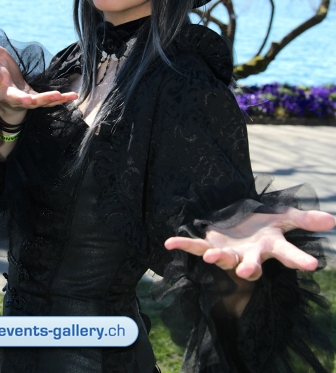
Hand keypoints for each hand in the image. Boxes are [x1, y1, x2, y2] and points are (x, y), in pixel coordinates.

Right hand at [0, 37, 77, 123]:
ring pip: (36, 102)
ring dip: (46, 99)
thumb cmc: (3, 71)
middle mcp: (10, 95)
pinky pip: (50, 102)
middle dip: (22, 100)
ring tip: (57, 95)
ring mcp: (25, 100)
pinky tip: (73, 95)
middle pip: (15, 98)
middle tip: (28, 101)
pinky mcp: (38, 101)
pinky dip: (61, 99)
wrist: (10, 91)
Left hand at [165, 208, 334, 281]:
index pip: (288, 255)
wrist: (239, 224)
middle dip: (249, 269)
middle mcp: (249, 255)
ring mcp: (229, 252)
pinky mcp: (210, 244)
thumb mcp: (284, 216)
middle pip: (251, 266)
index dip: (299, 260)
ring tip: (212, 256)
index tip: (312, 264)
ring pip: (224, 258)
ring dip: (217, 257)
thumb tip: (332, 220)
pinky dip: (182, 245)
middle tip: (248, 272)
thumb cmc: (264, 223)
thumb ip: (305, 219)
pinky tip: (169, 242)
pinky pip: (195, 246)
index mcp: (269, 247)